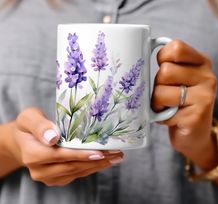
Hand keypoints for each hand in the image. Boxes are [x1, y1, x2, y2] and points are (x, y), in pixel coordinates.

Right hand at [8, 108, 122, 185]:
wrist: (23, 140)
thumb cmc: (28, 126)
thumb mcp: (29, 118)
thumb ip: (39, 125)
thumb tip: (53, 137)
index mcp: (32, 154)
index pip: (61, 156)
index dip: (81, 155)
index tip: (100, 152)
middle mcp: (40, 170)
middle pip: (72, 166)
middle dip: (96, 161)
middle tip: (116, 153)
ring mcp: (48, 177)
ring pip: (76, 172)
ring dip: (97, 166)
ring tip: (115, 157)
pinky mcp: (55, 178)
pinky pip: (75, 174)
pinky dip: (90, 168)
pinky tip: (104, 162)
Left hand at [151, 40, 217, 168]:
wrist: (194, 135)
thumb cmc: (178, 103)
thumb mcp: (177, 79)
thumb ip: (167, 65)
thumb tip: (139, 52)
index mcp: (201, 62)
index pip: (176, 47)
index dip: (162, 58)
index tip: (162, 69)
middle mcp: (207, 76)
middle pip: (165, 71)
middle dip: (157, 85)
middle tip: (165, 95)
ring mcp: (205, 96)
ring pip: (161, 90)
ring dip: (156, 102)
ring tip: (166, 107)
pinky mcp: (198, 115)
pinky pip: (164, 111)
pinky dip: (161, 117)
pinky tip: (171, 118)